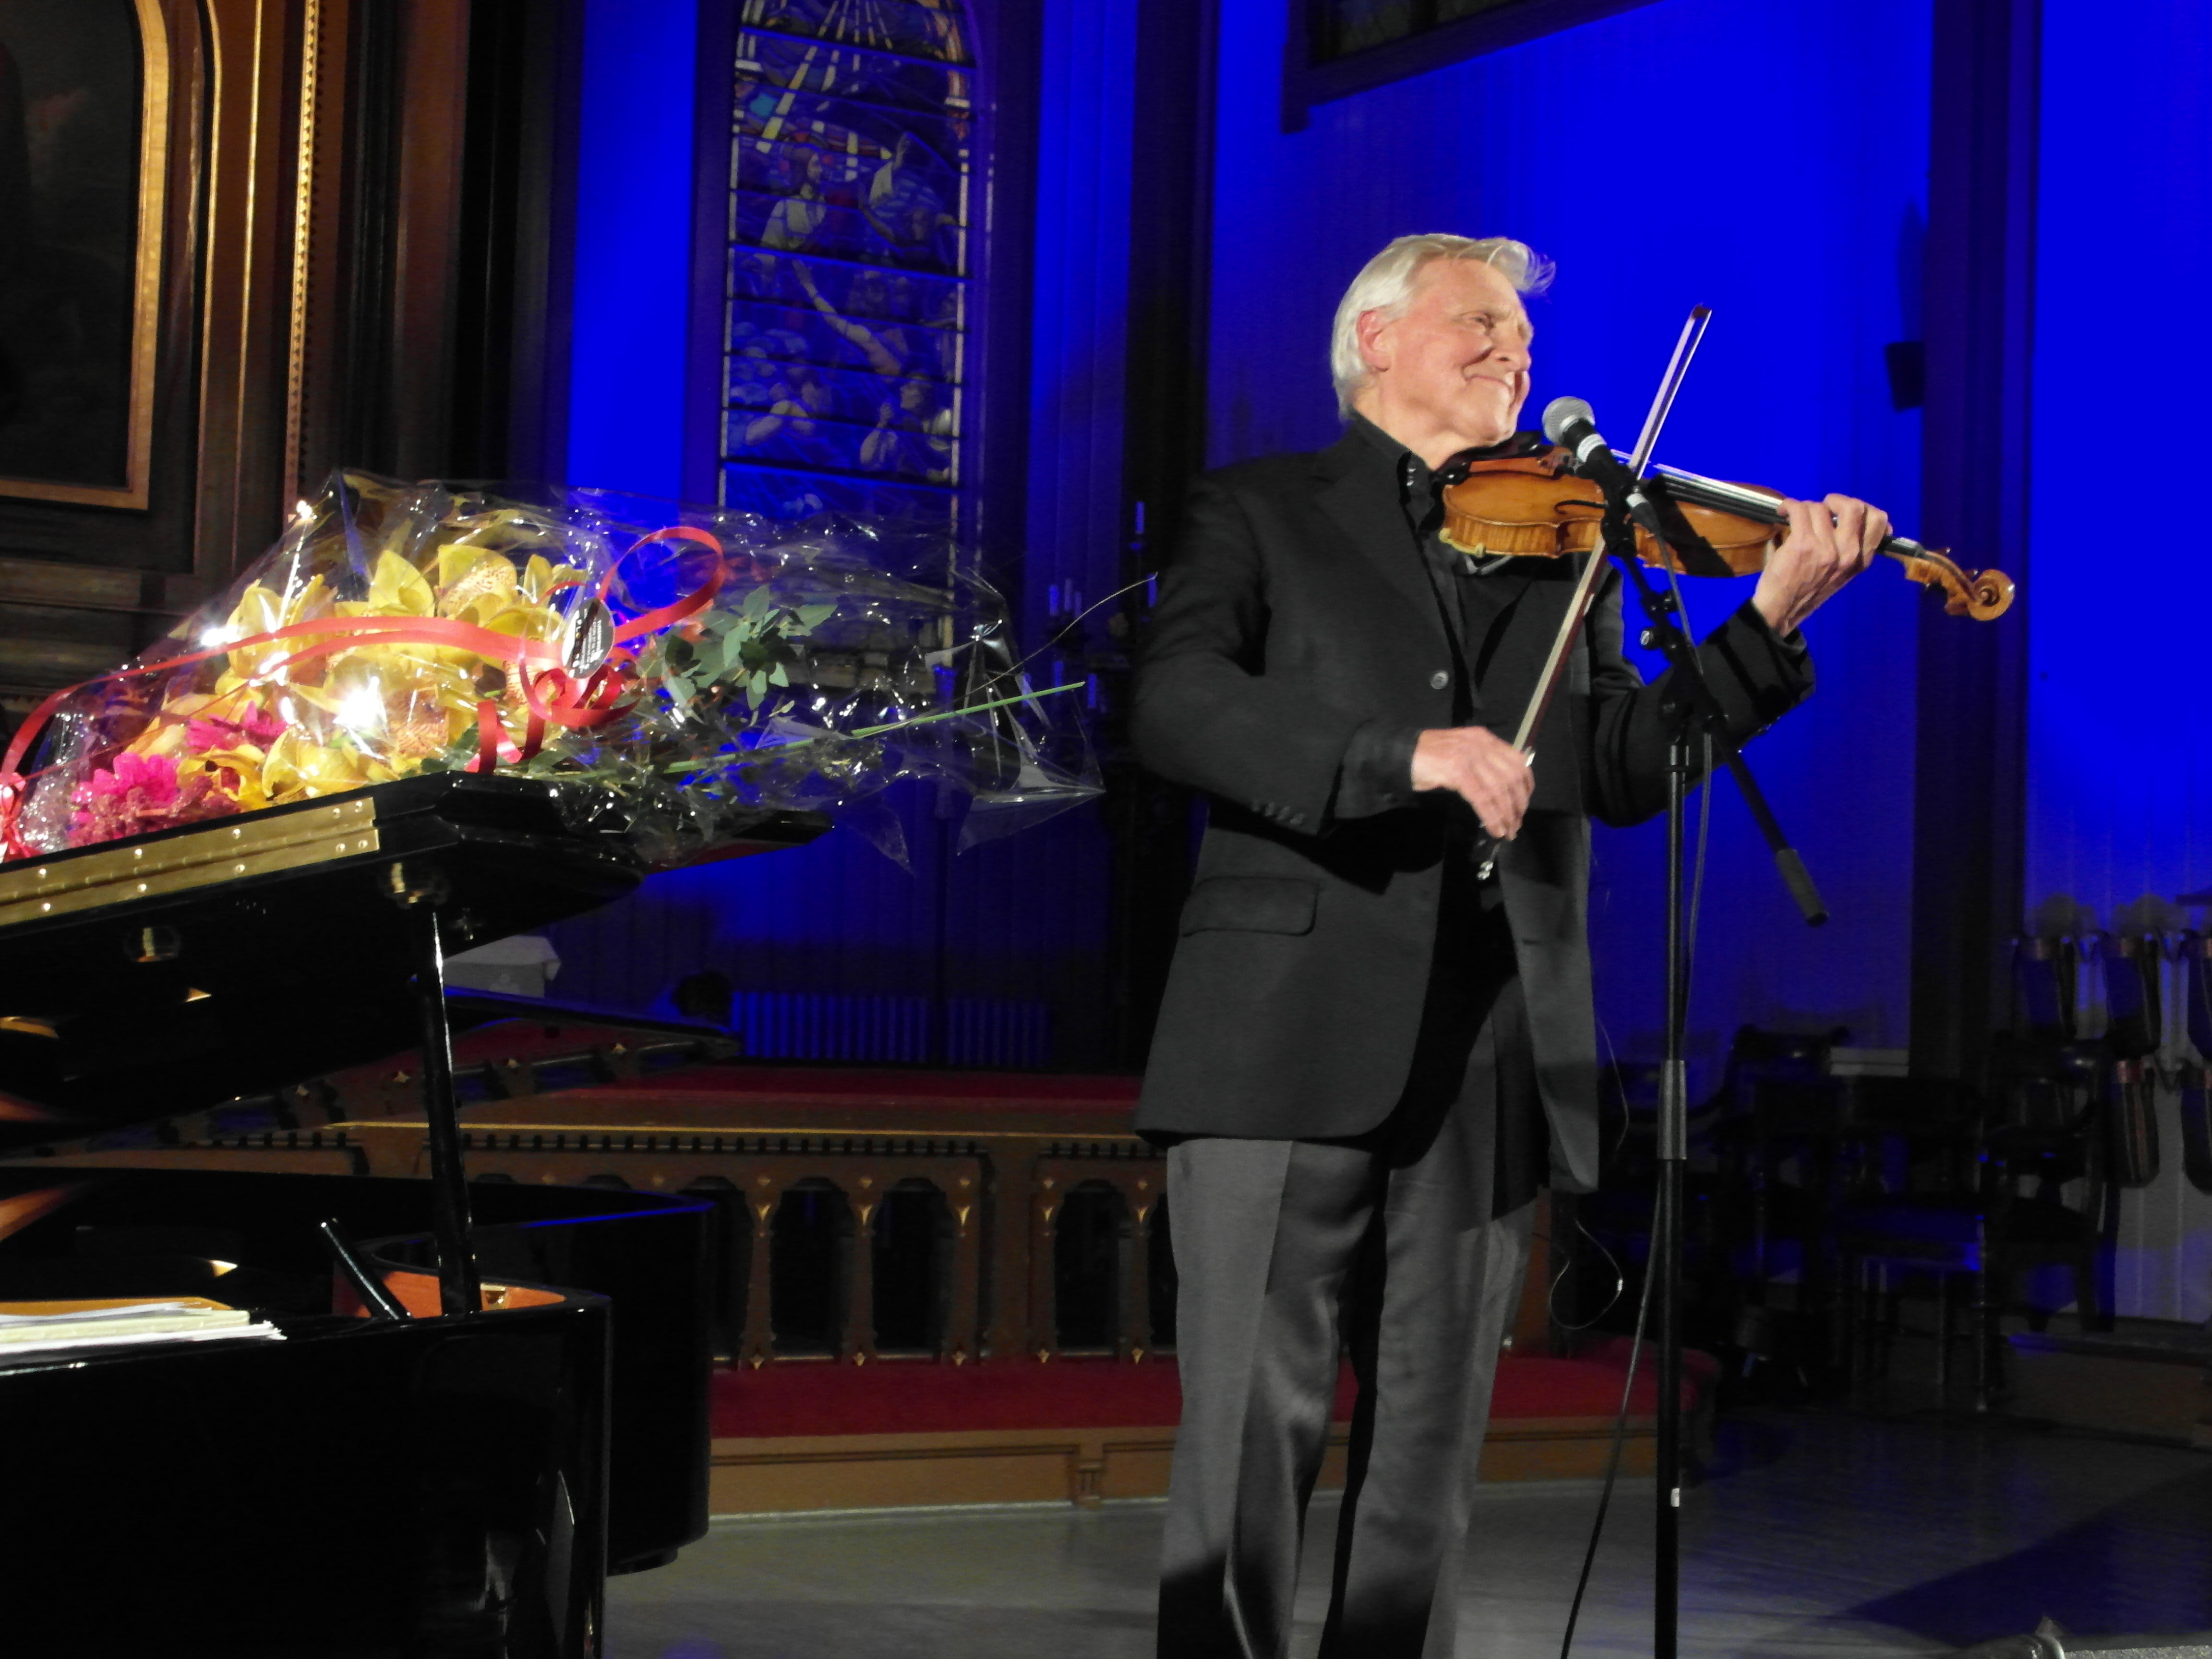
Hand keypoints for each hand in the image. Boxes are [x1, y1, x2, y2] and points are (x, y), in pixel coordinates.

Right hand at [1412, 726, 1531, 838]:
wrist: (1400, 755)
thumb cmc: (1428, 758)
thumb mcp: (1461, 753)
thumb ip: (1481, 762)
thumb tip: (1502, 788)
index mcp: (1483, 738)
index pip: (1517, 760)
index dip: (1526, 785)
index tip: (1524, 804)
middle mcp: (1480, 744)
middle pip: (1511, 777)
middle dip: (1518, 805)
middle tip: (1516, 824)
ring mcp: (1468, 756)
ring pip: (1499, 790)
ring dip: (1506, 815)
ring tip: (1508, 831)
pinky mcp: (1457, 771)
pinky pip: (1482, 798)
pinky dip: (1492, 817)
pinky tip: (1495, 829)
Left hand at [1750, 494, 1888, 635]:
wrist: (1782, 610)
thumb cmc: (1808, 590)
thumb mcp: (1840, 573)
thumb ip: (1848, 548)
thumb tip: (1841, 517)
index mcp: (1860, 561)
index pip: (1878, 522)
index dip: (1863, 508)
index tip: (1845, 511)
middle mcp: (1848, 554)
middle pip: (1855, 507)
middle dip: (1837, 500)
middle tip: (1823, 506)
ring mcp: (1826, 549)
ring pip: (1821, 507)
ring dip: (1807, 506)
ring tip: (1797, 515)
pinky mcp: (1802, 545)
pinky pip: (1799, 510)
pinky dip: (1789, 506)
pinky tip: (1783, 512)